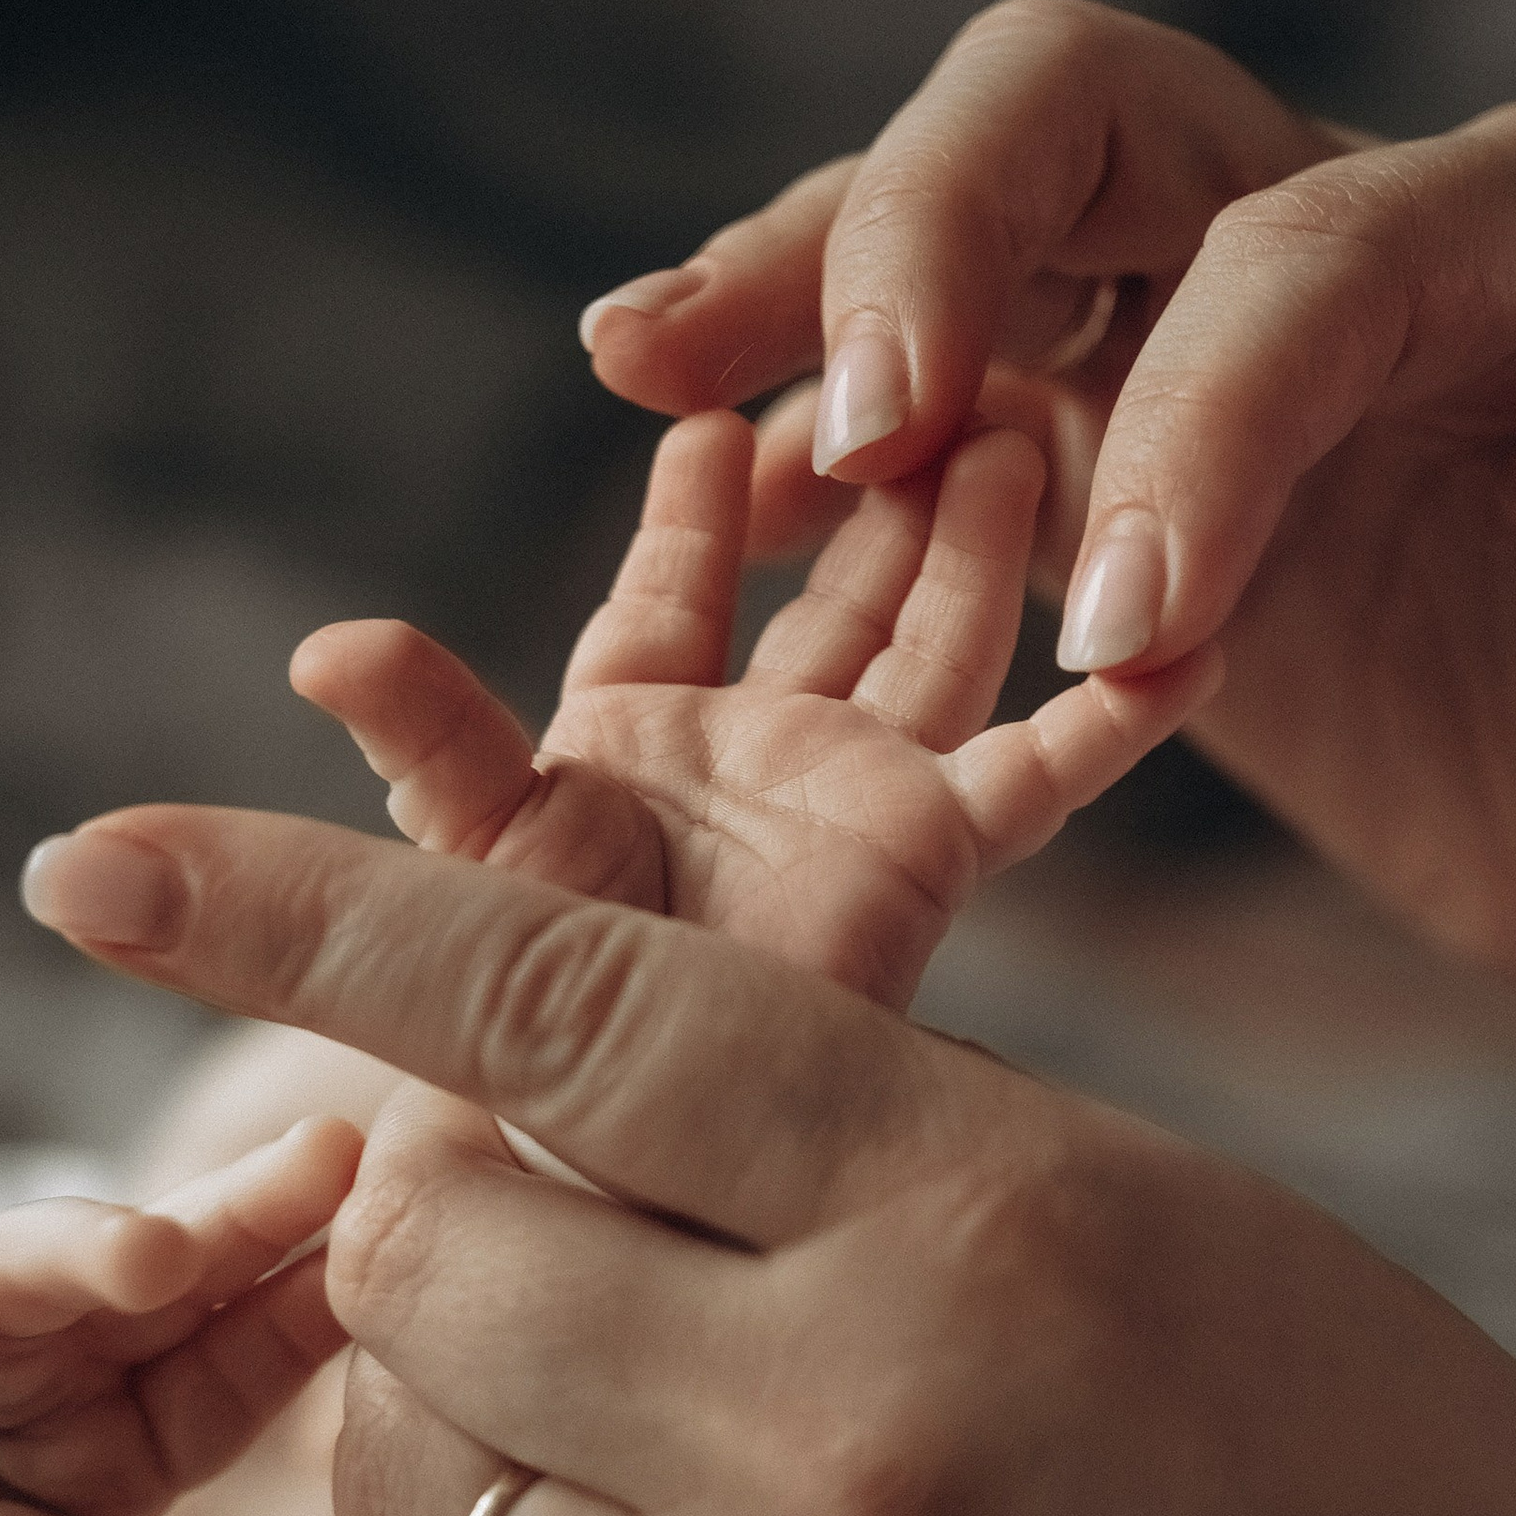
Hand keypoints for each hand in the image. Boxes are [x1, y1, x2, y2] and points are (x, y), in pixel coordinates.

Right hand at [0, 1120, 361, 1515]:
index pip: (258, 1349)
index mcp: (151, 1410)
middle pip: (172, 1267)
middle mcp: (68, 1338)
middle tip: (332, 1164)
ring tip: (150, 1256)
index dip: (328, 1302)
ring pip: (32, 1257)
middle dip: (247, 1216)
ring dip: (87, 1247)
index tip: (425, 1251)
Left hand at [20, 806, 1515, 1515]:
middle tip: (546, 1240)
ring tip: (602, 1451)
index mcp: (981, 1212)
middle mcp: (836, 1444)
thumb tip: (613, 1113)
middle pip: (419, 1259)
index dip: (301, 913)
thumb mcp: (1197, 1235)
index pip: (561, 1003)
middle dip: (434, 1218)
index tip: (94, 861)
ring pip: (396, 1492)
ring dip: (442, 1437)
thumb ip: (890, 1160)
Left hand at [292, 404, 1217, 1009]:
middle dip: (879, 485)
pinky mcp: (934, 852)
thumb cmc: (539, 1026)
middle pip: (831, 588)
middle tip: (936, 363)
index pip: (668, 587)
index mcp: (633, 739)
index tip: (714, 411)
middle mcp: (757, 758)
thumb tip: (324, 646)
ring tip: (1029, 424)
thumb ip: (430, 741)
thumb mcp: (482, 852)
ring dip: (982, 539)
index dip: (691, 507)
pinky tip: (1191, 635)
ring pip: (939, 632)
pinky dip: (1117, 708)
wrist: (638, 1152)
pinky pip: (1040, 765)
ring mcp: (857, 799)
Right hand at [581, 0, 1515, 1033]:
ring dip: (805, 286)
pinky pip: (929, 391)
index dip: (1198, 420)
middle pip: (1073, 112)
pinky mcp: (1115, 444)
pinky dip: (805, 420)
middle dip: (922, 237)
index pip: (1302, 257)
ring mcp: (1204, 327)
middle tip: (831, 429)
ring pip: (962, 221)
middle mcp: (1344, 228)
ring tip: (645, 368)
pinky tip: (699, 482)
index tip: (1127, 635)